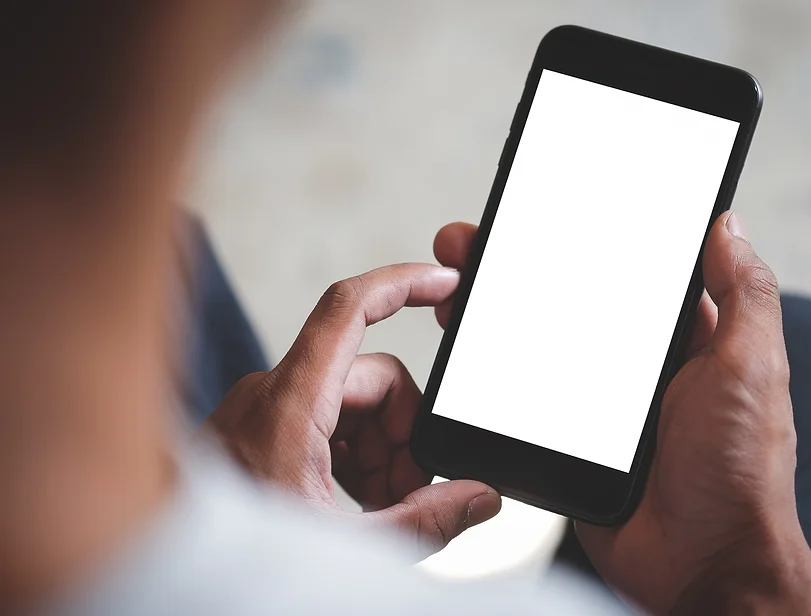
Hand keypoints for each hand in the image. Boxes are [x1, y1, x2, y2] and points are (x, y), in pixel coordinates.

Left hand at [205, 263, 501, 557]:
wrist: (159, 563)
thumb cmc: (231, 561)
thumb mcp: (346, 545)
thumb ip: (424, 521)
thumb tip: (480, 498)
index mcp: (290, 403)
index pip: (349, 308)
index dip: (404, 284)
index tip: (445, 282)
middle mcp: (273, 393)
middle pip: (371, 379)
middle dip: (403, 435)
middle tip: (405, 494)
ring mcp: (264, 410)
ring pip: (352, 403)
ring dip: (378, 452)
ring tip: (375, 509)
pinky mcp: (260, 428)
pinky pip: (325, 420)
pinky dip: (350, 456)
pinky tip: (351, 502)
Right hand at [433, 216, 810, 614]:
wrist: (699, 565)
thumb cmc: (739, 472)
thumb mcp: (751, 368)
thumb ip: (743, 296)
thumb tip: (728, 226)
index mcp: (685, 340)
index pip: (634, 272)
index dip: (593, 236)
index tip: (551, 206)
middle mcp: (637, 367)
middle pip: (572, 300)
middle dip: (526, 267)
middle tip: (482, 241)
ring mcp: (598, 404)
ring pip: (541, 343)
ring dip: (499, 314)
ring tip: (459, 287)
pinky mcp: (568, 438)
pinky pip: (526, 397)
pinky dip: (495, 374)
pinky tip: (465, 348)